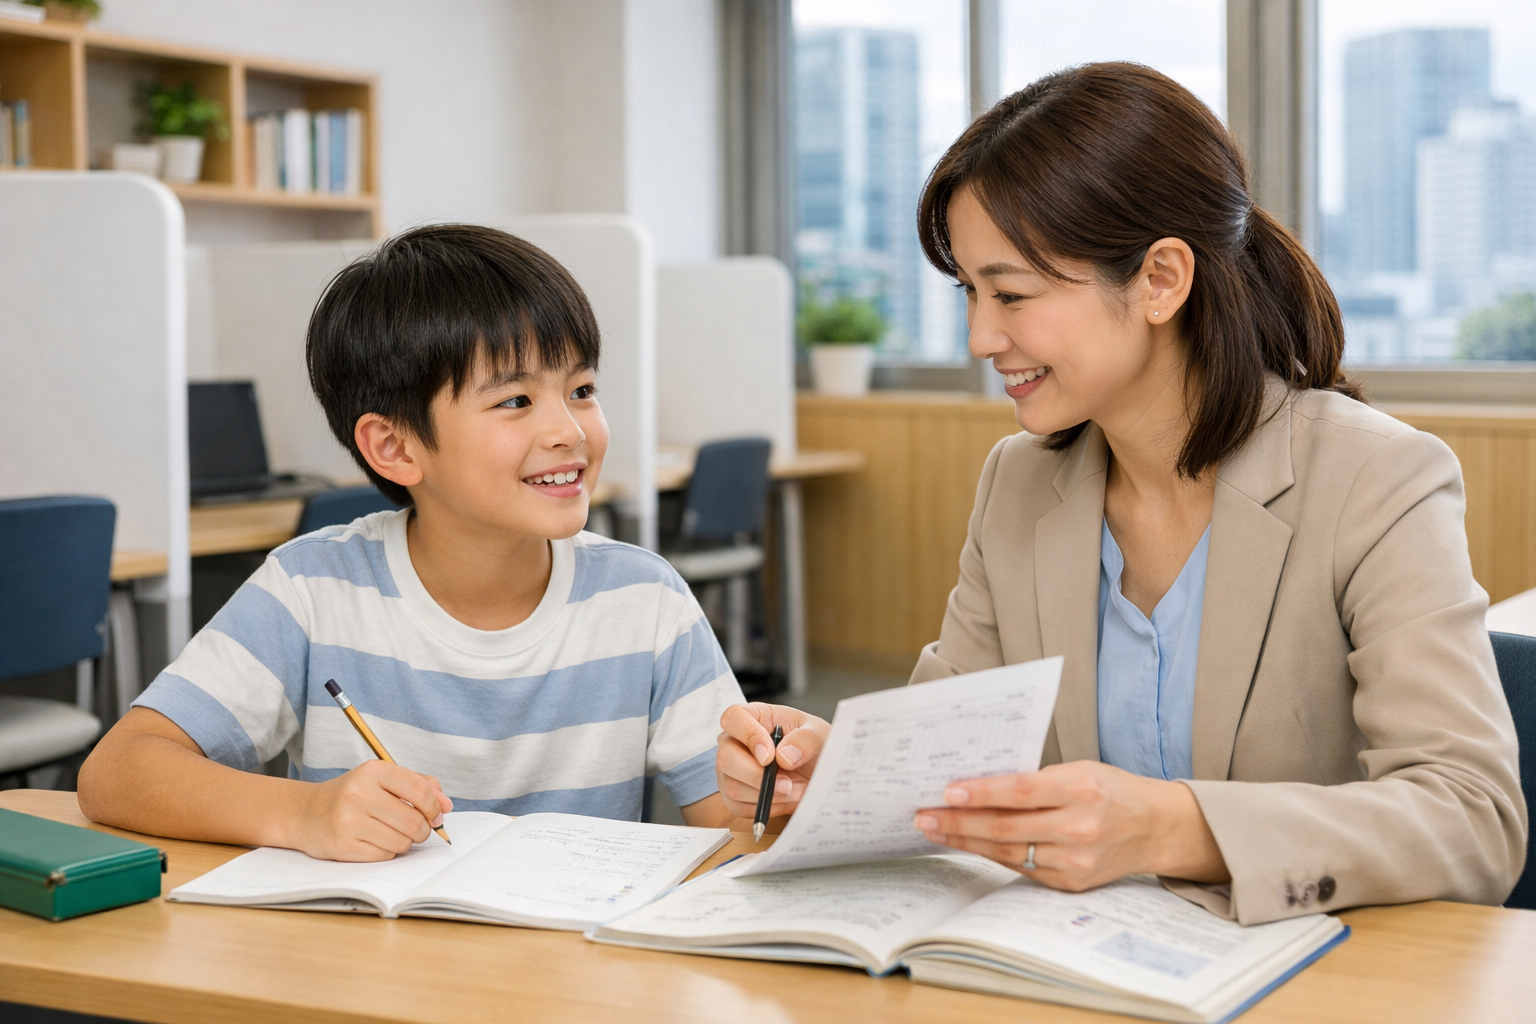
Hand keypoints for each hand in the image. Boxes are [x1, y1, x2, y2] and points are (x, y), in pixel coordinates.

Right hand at [285, 760, 452, 861]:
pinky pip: (384, 856)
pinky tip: (376, 842)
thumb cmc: (351, 795)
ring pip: (401, 842)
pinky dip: (387, 852)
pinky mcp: (341, 846)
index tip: (435, 814)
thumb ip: (419, 786)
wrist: (305, 813)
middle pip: (413, 821)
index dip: (434, 806)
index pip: (420, 791)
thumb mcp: (382, 780)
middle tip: (418, 830)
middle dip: (423, 830)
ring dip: (405, 842)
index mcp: (373, 771)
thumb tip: (446, 805)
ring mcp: (348, 821)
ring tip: (393, 834)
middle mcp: (359, 793)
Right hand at [716, 703, 829, 819]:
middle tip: (787, 784)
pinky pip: (740, 807)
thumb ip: (806, 740)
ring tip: (793, 790)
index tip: (770, 756)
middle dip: (758, 776)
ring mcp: (730, 770)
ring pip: (732, 787)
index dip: (748, 736)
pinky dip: (766, 807)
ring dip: (767, 795)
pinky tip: (783, 799)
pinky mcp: (733, 795)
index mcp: (753, 717)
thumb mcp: (820, 735)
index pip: (733, 718)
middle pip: (726, 758)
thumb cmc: (812, 747)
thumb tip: (784, 756)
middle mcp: (735, 742)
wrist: (817, 773)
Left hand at [911, 761, 1228, 890]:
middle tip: (924, 816)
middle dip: (959, 822)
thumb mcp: (1078, 770)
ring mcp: (1076, 861)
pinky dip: (992, 855)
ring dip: (967, 841)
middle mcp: (1079, 828)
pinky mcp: (1071, 882)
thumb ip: (1035, 780)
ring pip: (1009, 853)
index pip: (1020, 792)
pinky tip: (969, 844)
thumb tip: (979, 786)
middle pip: (1007, 828)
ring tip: (936, 830)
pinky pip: (1022, 869)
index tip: (947, 792)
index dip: (981, 793)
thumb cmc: (1111, 790)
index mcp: (1081, 790)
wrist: (1155, 828)